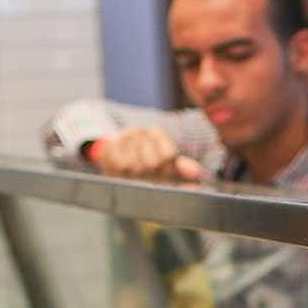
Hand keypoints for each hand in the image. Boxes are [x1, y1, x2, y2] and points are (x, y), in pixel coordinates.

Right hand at [89, 124, 206, 182]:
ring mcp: (124, 136)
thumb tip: (198, 174)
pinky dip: (121, 173)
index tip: (160, 173)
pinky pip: (119, 165)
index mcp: (158, 133)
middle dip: (149, 175)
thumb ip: (183, 169)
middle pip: (151, 163)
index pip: (167, 156)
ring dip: (135, 176)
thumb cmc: (146, 166)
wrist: (116, 160)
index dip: (165, 171)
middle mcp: (141, 130)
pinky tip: (122, 172)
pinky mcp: (108, 146)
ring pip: (134, 166)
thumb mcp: (166, 167)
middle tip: (145, 176)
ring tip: (134, 175)